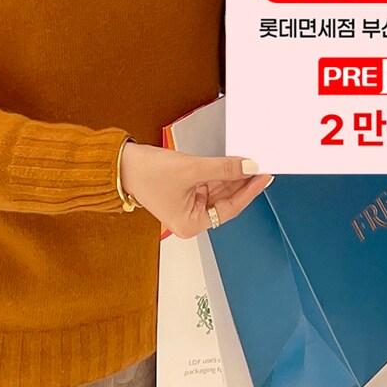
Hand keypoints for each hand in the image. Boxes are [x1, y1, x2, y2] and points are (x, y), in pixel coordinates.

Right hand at [119, 142, 273, 238]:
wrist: (122, 163)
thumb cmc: (147, 173)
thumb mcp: (192, 169)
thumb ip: (224, 169)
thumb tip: (250, 167)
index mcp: (190, 224)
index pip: (231, 207)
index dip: (250, 190)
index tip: (264, 175)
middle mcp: (191, 217)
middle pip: (227, 199)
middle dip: (244, 181)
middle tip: (263, 165)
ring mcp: (190, 203)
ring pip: (221, 189)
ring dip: (235, 175)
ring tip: (252, 162)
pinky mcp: (188, 190)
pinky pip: (212, 181)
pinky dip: (223, 172)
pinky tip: (236, 163)